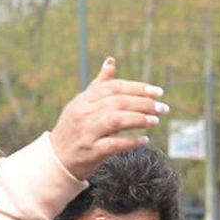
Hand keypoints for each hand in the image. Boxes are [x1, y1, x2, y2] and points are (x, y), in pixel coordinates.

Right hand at [49, 57, 169, 179]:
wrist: (56, 159)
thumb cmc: (74, 129)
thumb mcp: (82, 104)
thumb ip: (99, 84)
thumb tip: (111, 61)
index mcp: (84, 99)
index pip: (114, 87)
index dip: (137, 87)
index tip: (157, 91)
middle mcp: (84, 113)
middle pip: (117, 102)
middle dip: (144, 103)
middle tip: (163, 107)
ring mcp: (87, 132)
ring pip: (115, 120)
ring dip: (138, 119)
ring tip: (155, 121)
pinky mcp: (91, 151)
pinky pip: (113, 144)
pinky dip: (130, 142)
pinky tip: (144, 141)